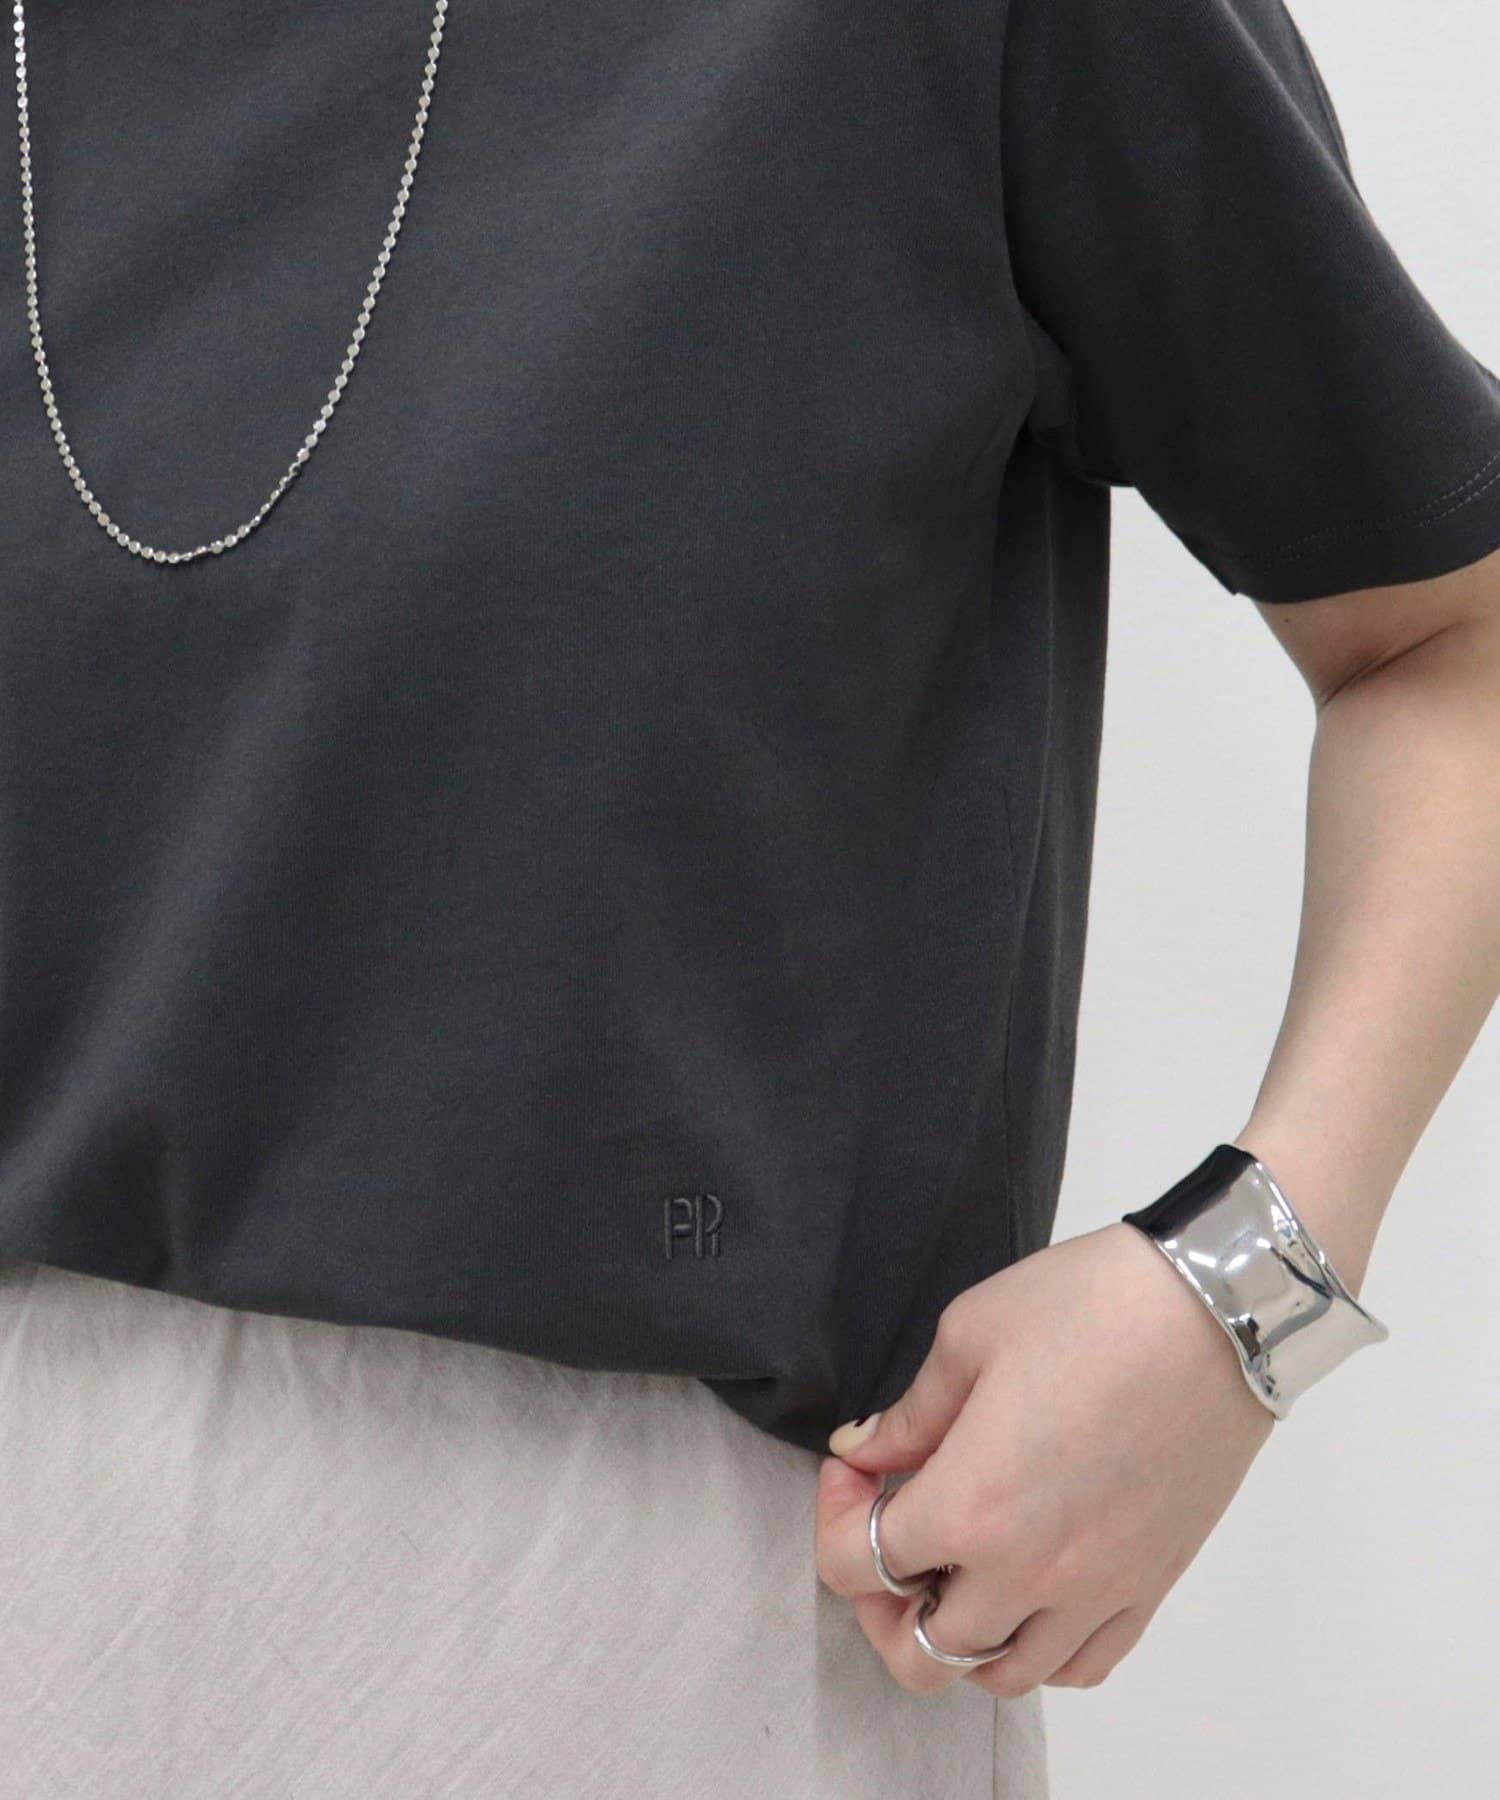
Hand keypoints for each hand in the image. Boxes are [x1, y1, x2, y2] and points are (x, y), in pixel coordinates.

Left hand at [813, 1220, 1275, 1696]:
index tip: (856, 1467)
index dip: (835, 1514)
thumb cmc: (1093, 1307)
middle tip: (888, 1531)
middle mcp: (1029, 1573)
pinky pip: (1082, 1666)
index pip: (857, 1565)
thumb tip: (864, 1450)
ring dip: (956, 1634)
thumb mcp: (970, 1335)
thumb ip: (910, 1413)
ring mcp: (1095, 1592)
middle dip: (878, 1596)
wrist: (1218, 1311)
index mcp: (970, 1507)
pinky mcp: (1148, 1588)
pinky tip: (1026, 1590)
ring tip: (953, 1568)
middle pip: (918, 1649)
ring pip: (1000, 1676)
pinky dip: (1039, 1649)